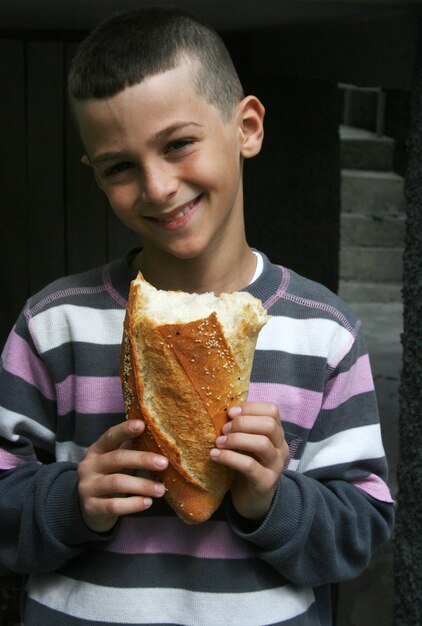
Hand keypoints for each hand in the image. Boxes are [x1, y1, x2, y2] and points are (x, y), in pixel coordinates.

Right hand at [78, 419, 167, 532]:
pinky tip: (148, 502)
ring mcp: (88, 487)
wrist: (90, 509)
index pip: (110, 436)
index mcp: (96, 450)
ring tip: (161, 490)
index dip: (125, 430)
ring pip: (117, 482)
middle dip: (142, 459)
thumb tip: (160, 438)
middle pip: (117, 458)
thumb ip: (131, 449)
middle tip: (164, 463)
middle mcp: (89, 466)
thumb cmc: (110, 477)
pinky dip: (133, 504)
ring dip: (142, 485)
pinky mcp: (91, 508)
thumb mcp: (116, 462)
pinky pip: (114, 505)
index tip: (142, 424)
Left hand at [210, 402, 288, 520]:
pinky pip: (249, 465)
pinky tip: (215, 456)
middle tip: (223, 430)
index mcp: (277, 434)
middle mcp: (281, 447)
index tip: (230, 412)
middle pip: (269, 425)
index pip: (272, 411)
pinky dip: (229, 458)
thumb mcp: (246, 444)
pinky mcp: (266, 482)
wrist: (254, 500)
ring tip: (218, 443)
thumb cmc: (247, 465)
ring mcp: (276, 465)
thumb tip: (225, 411)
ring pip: (261, 444)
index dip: (250, 408)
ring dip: (236, 440)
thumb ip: (242, 428)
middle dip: (243, 423)